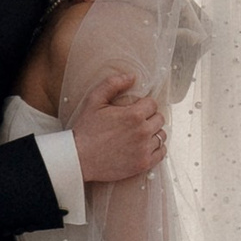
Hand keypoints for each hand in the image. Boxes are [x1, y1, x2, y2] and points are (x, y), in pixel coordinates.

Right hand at [72, 67, 164, 184]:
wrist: (79, 158)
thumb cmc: (86, 129)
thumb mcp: (94, 100)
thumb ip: (113, 84)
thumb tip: (132, 76)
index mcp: (134, 115)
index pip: (153, 104)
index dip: (143, 105)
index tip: (135, 110)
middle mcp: (143, 132)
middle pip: (159, 119)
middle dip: (149, 118)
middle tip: (136, 122)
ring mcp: (144, 149)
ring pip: (162, 135)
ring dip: (153, 133)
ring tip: (139, 134)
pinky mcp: (144, 164)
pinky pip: (161, 152)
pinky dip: (156, 148)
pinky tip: (144, 146)